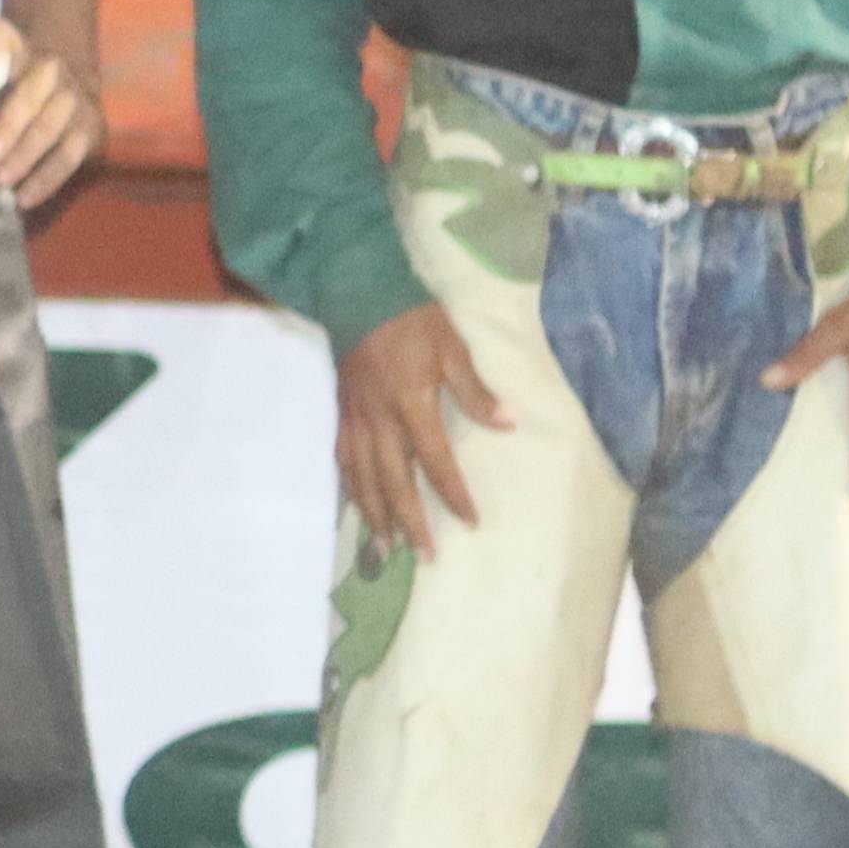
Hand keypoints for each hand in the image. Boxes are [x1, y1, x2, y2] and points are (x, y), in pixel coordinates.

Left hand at [0, 17, 101, 205]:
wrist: (66, 84)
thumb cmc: (8, 82)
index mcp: (17, 50)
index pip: (0, 54)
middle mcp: (51, 69)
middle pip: (29, 97)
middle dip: (8, 126)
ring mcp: (75, 98)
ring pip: (50, 129)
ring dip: (23, 158)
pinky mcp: (91, 127)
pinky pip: (69, 156)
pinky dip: (46, 180)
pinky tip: (23, 198)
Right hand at [333, 301, 509, 559]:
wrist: (358, 293)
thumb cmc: (412, 320)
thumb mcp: (453, 348)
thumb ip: (476, 391)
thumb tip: (507, 424)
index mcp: (411, 405)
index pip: (435, 461)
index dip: (453, 493)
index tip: (470, 520)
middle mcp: (380, 420)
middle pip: (394, 481)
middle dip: (410, 520)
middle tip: (424, 554)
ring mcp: (355, 419)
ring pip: (363, 477)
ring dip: (375, 514)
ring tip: (386, 546)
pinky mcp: (341, 413)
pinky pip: (343, 459)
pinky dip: (350, 487)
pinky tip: (357, 505)